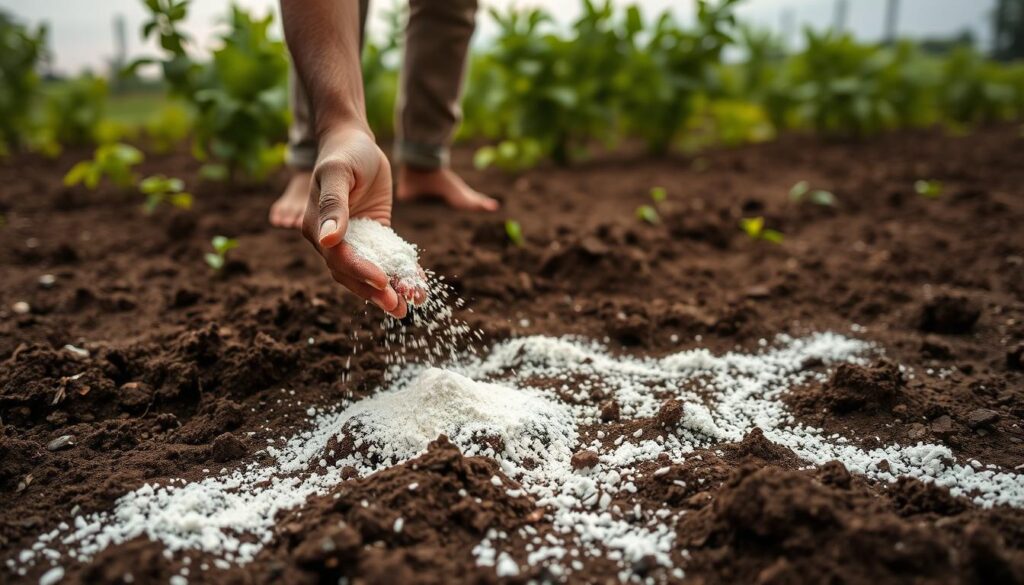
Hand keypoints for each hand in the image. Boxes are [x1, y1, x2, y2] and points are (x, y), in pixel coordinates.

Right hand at [301, 124, 415, 318]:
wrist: (354, 140)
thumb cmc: (344, 152)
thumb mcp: (338, 173)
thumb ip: (334, 205)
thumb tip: (329, 238)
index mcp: (317, 227)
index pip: (339, 258)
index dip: (360, 271)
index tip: (382, 282)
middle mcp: (332, 239)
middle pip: (352, 273)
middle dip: (376, 292)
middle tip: (400, 308)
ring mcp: (353, 239)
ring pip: (369, 271)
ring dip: (388, 290)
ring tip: (410, 306)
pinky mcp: (372, 235)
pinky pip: (385, 258)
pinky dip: (399, 272)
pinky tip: (418, 284)